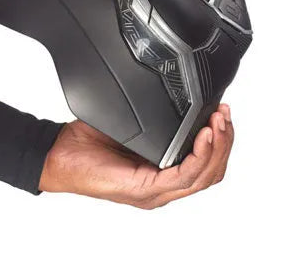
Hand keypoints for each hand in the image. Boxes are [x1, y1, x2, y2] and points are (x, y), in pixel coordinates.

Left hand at [40, 104, 233, 208]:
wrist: (59, 156)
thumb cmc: (86, 143)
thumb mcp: (126, 124)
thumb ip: (150, 118)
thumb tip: (168, 94)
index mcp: (161, 172)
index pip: (205, 165)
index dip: (220, 141)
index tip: (221, 112)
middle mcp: (162, 186)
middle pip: (211, 171)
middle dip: (225, 141)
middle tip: (225, 115)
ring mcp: (155, 191)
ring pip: (204, 176)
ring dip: (217, 147)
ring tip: (219, 122)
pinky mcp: (145, 189)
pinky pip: (183, 176)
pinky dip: (199, 156)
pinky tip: (202, 136)